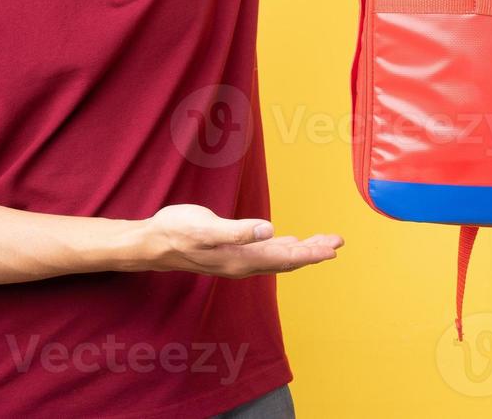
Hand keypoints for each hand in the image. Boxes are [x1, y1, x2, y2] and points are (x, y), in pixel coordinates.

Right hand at [138, 204, 343, 278]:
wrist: (153, 243)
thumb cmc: (176, 231)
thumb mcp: (205, 227)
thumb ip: (237, 230)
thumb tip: (268, 230)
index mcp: (242, 258)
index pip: (285, 258)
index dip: (310, 253)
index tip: (333, 248)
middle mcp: (244, 264)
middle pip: (287, 260)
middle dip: (313, 251)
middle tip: (338, 242)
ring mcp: (238, 260)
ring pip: (278, 257)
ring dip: (302, 250)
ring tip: (323, 242)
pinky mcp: (232, 252)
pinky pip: (266, 253)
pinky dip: (283, 247)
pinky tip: (289, 241)